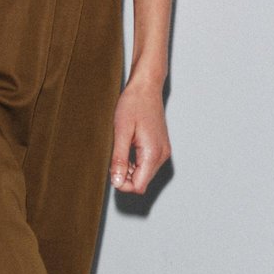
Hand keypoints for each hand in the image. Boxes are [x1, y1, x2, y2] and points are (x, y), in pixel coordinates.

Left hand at [110, 80, 170, 194]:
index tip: (110, 171)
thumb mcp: (121, 132)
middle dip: (125, 177)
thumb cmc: (133, 104)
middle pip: (142, 182)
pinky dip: (135, 163)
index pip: (139, 186)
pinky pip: (147, 164)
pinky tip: (127, 149)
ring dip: (130, 170)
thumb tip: (117, 181)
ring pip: (145, 174)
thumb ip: (119, 159)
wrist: (146, 87)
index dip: (122, 184)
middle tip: (112, 160)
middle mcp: (162, 155)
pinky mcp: (160, 147)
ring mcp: (163, 151)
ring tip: (119, 151)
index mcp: (153, 153)